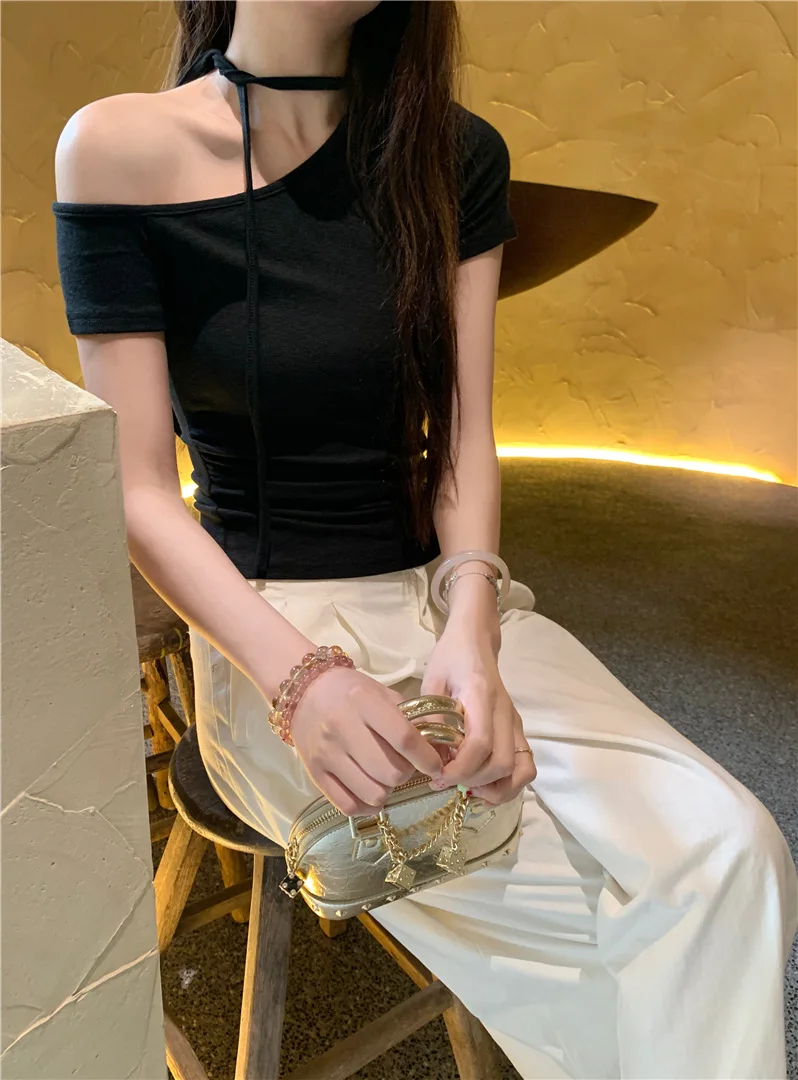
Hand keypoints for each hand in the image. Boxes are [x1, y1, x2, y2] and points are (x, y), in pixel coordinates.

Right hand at [290, 666, 444, 816]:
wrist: (304, 691)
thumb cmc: (350, 691)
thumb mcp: (381, 692)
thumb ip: (409, 718)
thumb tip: (438, 749)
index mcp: (364, 702)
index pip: (404, 738)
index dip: (426, 757)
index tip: (435, 765)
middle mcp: (343, 728)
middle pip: (391, 772)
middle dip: (406, 774)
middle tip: (403, 765)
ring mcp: (326, 753)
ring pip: (373, 793)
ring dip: (388, 791)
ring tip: (384, 777)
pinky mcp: (314, 773)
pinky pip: (349, 806)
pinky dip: (367, 805)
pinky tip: (371, 792)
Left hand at [420, 622, 535, 804]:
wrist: (475, 642)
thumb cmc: (450, 659)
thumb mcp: (431, 682)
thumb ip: (431, 719)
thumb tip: (431, 759)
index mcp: (482, 696)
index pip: (481, 743)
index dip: (461, 769)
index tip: (437, 777)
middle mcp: (505, 712)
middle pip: (502, 763)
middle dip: (473, 782)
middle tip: (444, 781)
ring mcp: (516, 723)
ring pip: (521, 770)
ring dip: (496, 789)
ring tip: (467, 789)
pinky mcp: (518, 731)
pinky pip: (525, 767)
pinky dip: (508, 784)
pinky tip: (483, 784)